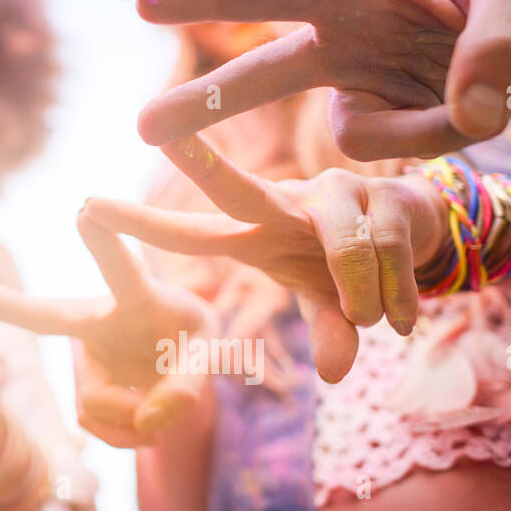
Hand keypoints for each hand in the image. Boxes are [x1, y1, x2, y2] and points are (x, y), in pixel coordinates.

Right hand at [0, 210, 214, 447]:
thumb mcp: (213, 353)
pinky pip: (96, 429)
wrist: (181, 364)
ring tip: (164, 412)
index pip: (123, 269)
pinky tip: (145, 424)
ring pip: (99, 404)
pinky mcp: (84, 392)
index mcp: (139, 297)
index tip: (84, 210)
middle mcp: (101, 320)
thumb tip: (149, 422)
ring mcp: (88, 358)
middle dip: (4, 304)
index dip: (104, 241)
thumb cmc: (195, 337)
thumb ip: (190, 383)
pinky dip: (129, 437)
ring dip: (139, 421)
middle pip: (50, 316)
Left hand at [85, 133, 449, 381]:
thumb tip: (333, 373)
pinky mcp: (386, 197)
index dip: (142, 223)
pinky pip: (388, 253)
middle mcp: (285, 204)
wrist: (422, 226)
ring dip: (360, 294)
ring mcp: (334, 193)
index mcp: (258, 233)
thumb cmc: (349, 264)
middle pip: (235, 188)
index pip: (191, 231)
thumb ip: (326, 330)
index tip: (88, 204)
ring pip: (343, 249)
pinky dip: (398, 295)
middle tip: (161, 137)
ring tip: (374, 318)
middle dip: (200, 163)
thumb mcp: (329, 304)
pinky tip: (404, 318)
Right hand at [137, 0, 510, 157]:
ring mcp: (358, 83)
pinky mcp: (383, 117)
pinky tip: (484, 99)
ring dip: (429, 124)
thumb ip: (496, 46)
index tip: (142, 2)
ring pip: (358, 135)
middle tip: (142, 128)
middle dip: (202, 103)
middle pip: (259, 75)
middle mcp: (340, 39)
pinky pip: (404, 150)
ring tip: (497, 82)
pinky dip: (449, 132)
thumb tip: (473, 115)